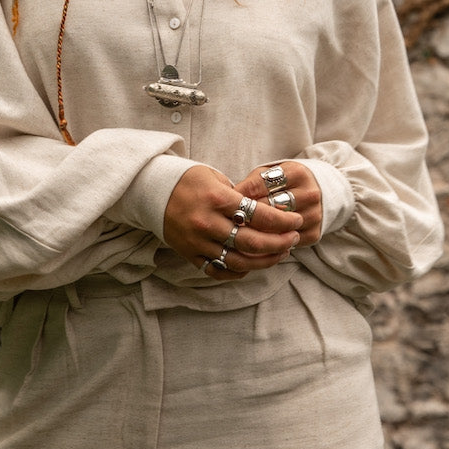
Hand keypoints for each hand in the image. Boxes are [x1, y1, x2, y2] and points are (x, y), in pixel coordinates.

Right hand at [163, 165, 302, 279]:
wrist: (152, 191)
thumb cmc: (188, 180)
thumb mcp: (215, 178)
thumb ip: (240, 195)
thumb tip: (267, 211)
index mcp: (217, 199)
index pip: (259, 215)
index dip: (283, 220)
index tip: (296, 220)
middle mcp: (207, 223)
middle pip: (252, 242)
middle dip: (280, 242)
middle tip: (294, 238)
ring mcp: (198, 241)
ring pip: (239, 261)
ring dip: (264, 261)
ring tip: (280, 254)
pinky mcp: (190, 254)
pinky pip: (218, 270)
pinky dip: (239, 271)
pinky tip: (253, 265)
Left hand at [234, 161, 322, 248]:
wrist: (323, 192)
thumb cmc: (286, 182)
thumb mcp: (272, 173)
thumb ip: (253, 183)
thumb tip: (230, 200)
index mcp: (296, 173)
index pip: (260, 185)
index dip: (239, 194)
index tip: (224, 202)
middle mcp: (309, 194)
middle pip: (268, 209)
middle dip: (246, 215)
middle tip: (227, 221)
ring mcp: (314, 215)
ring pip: (276, 229)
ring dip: (256, 233)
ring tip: (239, 234)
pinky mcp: (314, 233)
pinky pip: (286, 244)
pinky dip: (269, 246)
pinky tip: (256, 244)